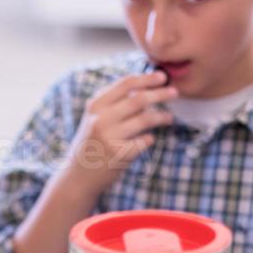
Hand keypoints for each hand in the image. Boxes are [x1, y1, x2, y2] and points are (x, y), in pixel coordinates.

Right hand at [62, 71, 176, 196]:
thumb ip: (113, 103)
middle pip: (139, 99)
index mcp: (96, 105)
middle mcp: (101, 119)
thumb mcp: (95, 119)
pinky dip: (150, 138)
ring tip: (169, 118)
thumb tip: (144, 86)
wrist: (77, 177)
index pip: (125, 84)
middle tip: (175, 92)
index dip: (146, 78)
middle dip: (160, 94)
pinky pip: (145, 140)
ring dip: (162, 116)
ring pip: (145, 119)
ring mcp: (110, 136)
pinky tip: (149, 139)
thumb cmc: (92, 144)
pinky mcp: (119, 153)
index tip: (162, 76)